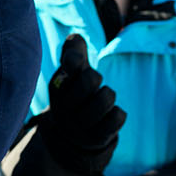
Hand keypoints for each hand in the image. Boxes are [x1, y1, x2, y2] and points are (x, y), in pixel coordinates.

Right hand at [12, 35, 125, 175]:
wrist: (71, 135)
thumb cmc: (74, 94)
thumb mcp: (71, 73)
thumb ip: (74, 52)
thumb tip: (75, 38)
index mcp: (58, 86)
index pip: (68, 66)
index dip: (73, 60)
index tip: (74, 62)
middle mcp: (64, 106)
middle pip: (92, 79)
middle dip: (95, 79)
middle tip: (90, 86)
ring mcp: (80, 124)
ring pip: (106, 97)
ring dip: (107, 96)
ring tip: (98, 102)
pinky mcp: (98, 137)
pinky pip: (118, 117)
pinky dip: (116, 114)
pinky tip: (106, 117)